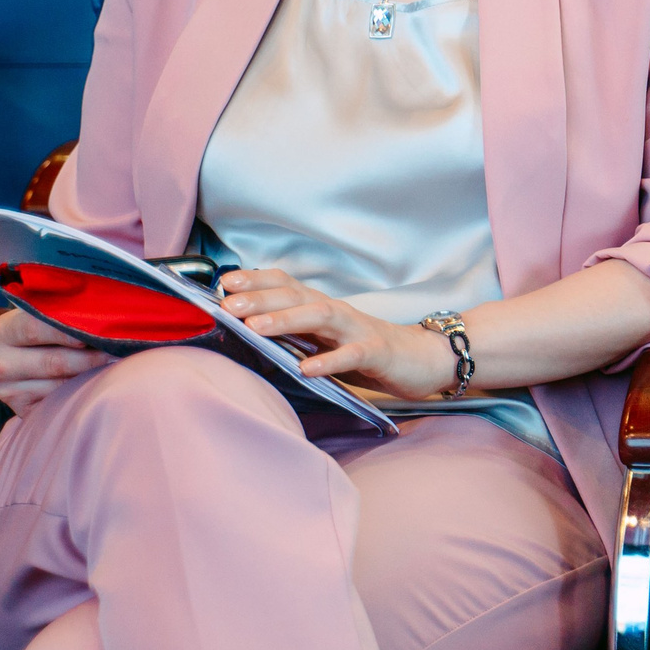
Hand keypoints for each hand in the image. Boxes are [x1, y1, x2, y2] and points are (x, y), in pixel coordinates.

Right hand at [0, 308, 111, 415]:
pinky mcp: (22, 409)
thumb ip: (68, 309)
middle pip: (54, 362)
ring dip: (92, 376)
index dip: (71, 330)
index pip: (36, 328)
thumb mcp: (48, 311)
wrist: (26, 353)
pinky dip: (82, 393)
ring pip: (60, 386)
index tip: (101, 329)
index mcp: (3, 331)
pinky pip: (59, 403)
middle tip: (121, 351)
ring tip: (116, 365)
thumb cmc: (47, 326)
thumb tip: (110, 312)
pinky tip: (97, 382)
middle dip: (92, 356)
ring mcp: (7, 390)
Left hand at [220, 269, 458, 399]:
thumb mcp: (327, 340)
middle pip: (297, 296)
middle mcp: (338, 313)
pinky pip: (352, 355)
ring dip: (287, 320)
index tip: (223, 283)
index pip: (287, 285)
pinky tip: (306, 368)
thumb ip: (295, 335)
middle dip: (260, 298)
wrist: (426, 358)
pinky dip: (329, 360)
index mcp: (323, 308)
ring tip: (256, 327)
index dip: (257, 281)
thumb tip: (248, 336)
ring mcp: (358, 330)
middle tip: (226, 304)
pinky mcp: (377, 352)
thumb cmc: (369, 351)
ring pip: (321, 317)